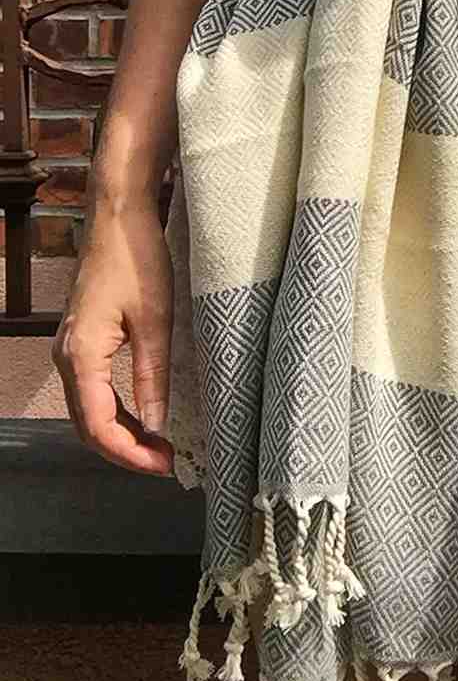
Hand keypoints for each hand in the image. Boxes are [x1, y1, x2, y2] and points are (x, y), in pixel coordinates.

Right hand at [51, 188, 174, 477]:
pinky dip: (116, 411)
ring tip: (161, 447)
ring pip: (89, 410)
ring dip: (122, 433)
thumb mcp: (156, 320)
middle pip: (88, 426)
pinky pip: (93, 390)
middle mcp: (67, 358)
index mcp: (81, 356)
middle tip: (168, 462)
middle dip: (126, 450)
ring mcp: (71, 349)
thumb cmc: (138, 260)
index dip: (131, 454)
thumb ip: (154, 377)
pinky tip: (144, 417)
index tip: (166, 465)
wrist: (118, 216)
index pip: (98, 427)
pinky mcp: (82, 340)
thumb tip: (158, 427)